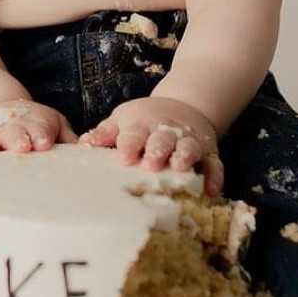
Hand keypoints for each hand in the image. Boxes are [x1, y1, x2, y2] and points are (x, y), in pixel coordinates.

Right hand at [0, 99, 77, 153]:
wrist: (4, 111)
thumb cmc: (37, 127)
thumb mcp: (56, 126)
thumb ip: (67, 138)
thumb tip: (87, 149)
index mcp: (36, 123)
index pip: (40, 128)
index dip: (40, 133)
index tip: (43, 142)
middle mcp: (13, 128)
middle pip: (14, 132)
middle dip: (16, 138)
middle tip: (21, 146)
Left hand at [82, 96, 223, 195]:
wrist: (184, 106)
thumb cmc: (145, 119)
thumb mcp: (123, 119)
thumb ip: (105, 133)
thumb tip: (83, 145)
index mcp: (142, 124)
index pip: (133, 134)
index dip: (129, 145)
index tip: (123, 157)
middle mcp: (166, 132)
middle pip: (162, 139)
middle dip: (157, 150)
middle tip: (150, 164)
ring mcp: (188, 141)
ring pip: (188, 148)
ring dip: (185, 157)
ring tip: (180, 168)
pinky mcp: (208, 152)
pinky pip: (214, 164)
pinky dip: (214, 176)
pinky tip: (211, 190)